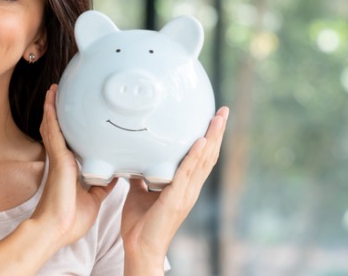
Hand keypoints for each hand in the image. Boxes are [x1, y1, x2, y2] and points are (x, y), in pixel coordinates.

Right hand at [30, 84, 116, 247]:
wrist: (56, 229)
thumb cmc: (70, 219)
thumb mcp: (93, 199)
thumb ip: (101, 186)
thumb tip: (112, 177)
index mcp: (69, 169)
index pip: (67, 143)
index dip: (66, 129)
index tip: (71, 118)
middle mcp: (61, 160)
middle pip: (58, 130)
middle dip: (57, 113)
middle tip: (58, 95)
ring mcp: (58, 158)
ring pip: (53, 126)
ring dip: (52, 108)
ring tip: (53, 91)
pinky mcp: (58, 159)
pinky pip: (54, 132)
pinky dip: (51, 115)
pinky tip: (51, 102)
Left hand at [121, 107, 229, 270]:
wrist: (139, 247)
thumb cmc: (140, 223)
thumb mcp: (139, 192)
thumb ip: (141, 177)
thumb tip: (135, 162)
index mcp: (184, 186)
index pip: (201, 157)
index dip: (209, 138)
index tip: (213, 118)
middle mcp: (190, 188)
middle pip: (209, 155)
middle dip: (217, 132)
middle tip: (223, 110)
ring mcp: (186, 194)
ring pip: (204, 161)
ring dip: (212, 137)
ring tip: (218, 118)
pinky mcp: (176, 199)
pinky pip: (187, 173)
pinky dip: (195, 156)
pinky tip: (201, 141)